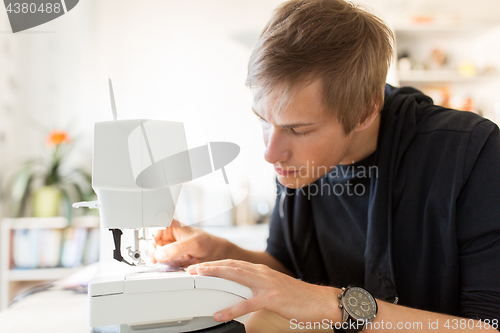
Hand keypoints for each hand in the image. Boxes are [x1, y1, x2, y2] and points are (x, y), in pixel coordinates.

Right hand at [149, 219, 228, 266]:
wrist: (216, 254)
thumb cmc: (207, 242)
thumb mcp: (193, 243)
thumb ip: (176, 248)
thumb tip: (159, 255)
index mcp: (169, 225)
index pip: (151, 230)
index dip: (150, 240)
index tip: (153, 250)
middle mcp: (166, 236)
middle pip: (151, 245)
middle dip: (157, 253)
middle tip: (162, 259)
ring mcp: (167, 248)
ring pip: (155, 256)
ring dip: (164, 260)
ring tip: (179, 258)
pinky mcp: (169, 259)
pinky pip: (162, 264)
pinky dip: (169, 266)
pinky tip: (180, 262)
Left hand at [186, 260, 337, 322]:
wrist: (318, 300)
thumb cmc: (297, 297)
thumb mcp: (274, 287)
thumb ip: (257, 286)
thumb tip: (242, 292)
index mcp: (261, 271)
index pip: (234, 263)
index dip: (216, 264)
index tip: (201, 266)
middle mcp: (262, 273)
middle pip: (230, 266)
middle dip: (210, 267)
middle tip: (192, 269)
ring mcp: (266, 284)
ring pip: (235, 277)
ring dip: (215, 277)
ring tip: (199, 280)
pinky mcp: (271, 298)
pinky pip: (246, 304)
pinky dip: (231, 309)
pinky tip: (219, 313)